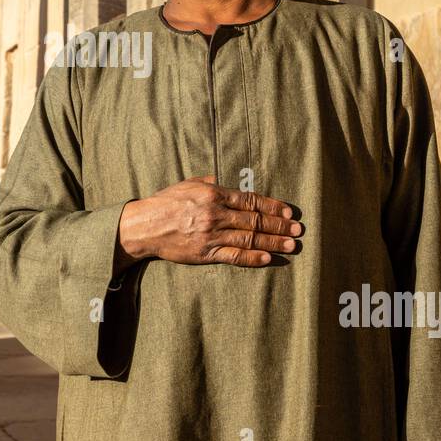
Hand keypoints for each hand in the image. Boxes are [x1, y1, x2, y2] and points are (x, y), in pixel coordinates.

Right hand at [115, 176, 301, 273]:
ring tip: (291, 245)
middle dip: (279, 225)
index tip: (288, 212)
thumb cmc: (166, 203)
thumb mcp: (189, 184)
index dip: (272, 207)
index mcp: (213, 194)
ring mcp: (210, 235)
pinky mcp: (204, 253)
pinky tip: (268, 258)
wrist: (143, 226)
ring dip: (273, 242)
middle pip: (254, 220)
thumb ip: (212, 182)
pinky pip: (233, 256)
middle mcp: (215, 214)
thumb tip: (232, 182)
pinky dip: (252, 258)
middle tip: (297, 230)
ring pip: (248, 239)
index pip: (250, 200)